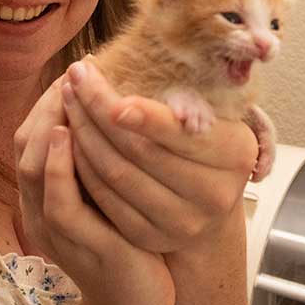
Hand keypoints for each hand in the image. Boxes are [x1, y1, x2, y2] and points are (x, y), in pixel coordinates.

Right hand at [14, 77, 174, 304]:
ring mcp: (55, 230)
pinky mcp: (79, 245)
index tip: (76, 73)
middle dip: (48, 106)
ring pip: (34, 169)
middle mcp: (40, 212)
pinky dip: (58, 168)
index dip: (48, 103)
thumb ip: (100, 160)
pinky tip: (71, 138)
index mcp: (44, 198)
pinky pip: (58, 203)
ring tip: (68, 93)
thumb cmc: (130, 246)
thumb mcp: (108, 197)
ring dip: (50, 126)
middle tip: (73, 75)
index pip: (30, 138)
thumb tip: (115, 104)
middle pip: (25, 146)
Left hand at [59, 60, 256, 254]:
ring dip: (82, 133)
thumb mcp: (212, 117)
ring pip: (115, 173)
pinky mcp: (150, 237)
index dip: (139, 110)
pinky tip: (70, 137)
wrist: (209, 205)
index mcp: (236, 155)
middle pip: (140, 150)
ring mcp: (182, 222)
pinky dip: (80, 166)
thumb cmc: (207, 146)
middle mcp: (214, 195)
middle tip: (76, 77)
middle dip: (98, 109)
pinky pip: (103, 199)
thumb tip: (134, 67)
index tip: (105, 83)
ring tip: (68, 99)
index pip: (178, 131)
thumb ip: (183, 100)